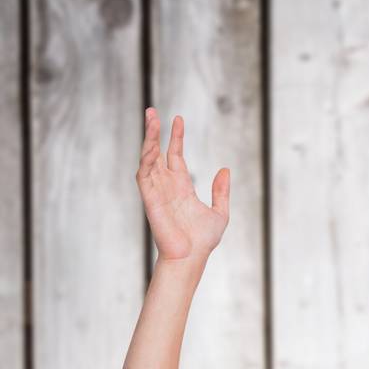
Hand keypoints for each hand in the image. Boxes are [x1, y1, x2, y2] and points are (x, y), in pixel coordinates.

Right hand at [137, 107, 230, 261]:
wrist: (191, 257)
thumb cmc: (203, 241)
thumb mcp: (220, 212)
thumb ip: (221, 191)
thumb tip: (225, 169)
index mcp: (181, 186)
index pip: (175, 155)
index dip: (176, 137)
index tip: (178, 119)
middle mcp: (166, 185)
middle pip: (157, 152)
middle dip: (154, 132)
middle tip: (152, 111)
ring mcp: (157, 190)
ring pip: (148, 158)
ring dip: (148, 139)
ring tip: (151, 118)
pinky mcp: (150, 198)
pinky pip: (144, 174)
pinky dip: (146, 158)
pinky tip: (151, 144)